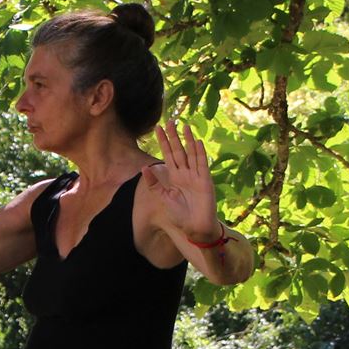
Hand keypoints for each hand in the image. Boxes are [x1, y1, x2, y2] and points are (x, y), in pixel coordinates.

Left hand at [146, 117, 220, 241]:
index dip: (164, 142)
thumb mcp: (163, 198)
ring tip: (185, 126)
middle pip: (179, 151)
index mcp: (174, 176)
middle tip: (171, 121)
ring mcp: (196, 176)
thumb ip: (154, 184)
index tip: (158, 128)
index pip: (168, 155)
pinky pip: (202, 164)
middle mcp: (185, 173)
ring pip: (191, 154)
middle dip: (174, 137)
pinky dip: (199, 153)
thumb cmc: (180, 214)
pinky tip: (197, 142)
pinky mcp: (204, 181)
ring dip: (188, 140)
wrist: (195, 227)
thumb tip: (143, 168)